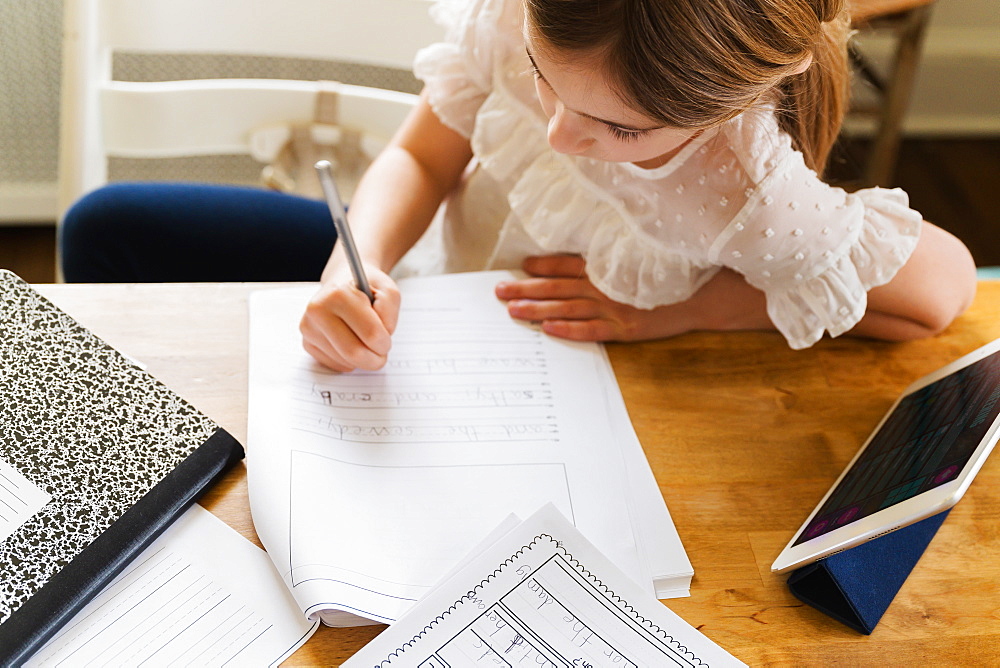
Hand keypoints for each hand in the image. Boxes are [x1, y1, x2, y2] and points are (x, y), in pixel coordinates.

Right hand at [299, 265, 400, 370]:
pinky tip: (351, 344)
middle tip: (381, 352)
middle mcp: (318, 310)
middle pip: (354, 353)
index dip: (385, 342)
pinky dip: (350, 361)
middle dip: (375, 358)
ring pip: (345, 362)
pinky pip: (336, 365)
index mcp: (338, 294)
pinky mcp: (307, 342)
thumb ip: (389, 310)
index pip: (370, 333)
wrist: (343, 284)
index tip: (387, 339)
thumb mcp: (387, 291)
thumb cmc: (366, 288)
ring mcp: (309, 327)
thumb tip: (381, 334)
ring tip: (365, 342)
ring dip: (363, 359)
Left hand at [494, 254, 698, 341]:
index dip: (543, 266)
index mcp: (608, 265)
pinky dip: (570, 330)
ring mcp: (616, 307)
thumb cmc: (669, 273)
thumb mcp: (638, 257)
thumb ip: (607, 258)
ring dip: (538, 309)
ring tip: (512, 311)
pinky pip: (593, 330)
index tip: (521, 267)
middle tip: (498, 292)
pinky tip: (548, 330)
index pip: (568, 264)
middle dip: (527, 289)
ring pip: (568, 308)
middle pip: (559, 287)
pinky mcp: (627, 328)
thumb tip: (578, 259)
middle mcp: (607, 284)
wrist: (704, 294)